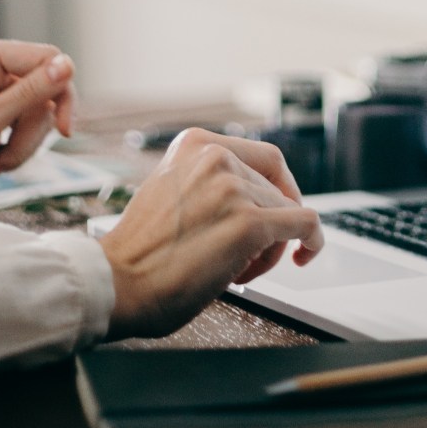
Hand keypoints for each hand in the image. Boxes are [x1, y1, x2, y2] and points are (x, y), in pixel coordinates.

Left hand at [0, 35, 77, 215]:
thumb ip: (29, 93)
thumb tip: (67, 65)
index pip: (46, 58)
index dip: (60, 91)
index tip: (64, 129)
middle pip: (49, 88)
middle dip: (32, 129)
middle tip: (10, 153)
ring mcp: (2, 88)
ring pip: (46, 111)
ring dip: (25, 144)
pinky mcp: (9, 110)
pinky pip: (39, 125)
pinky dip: (24, 148)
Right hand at [99, 128, 323, 340]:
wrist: (113, 283)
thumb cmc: (139, 252)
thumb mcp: (171, 190)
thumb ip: (209, 183)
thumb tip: (257, 194)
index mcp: (194, 144)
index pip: (264, 157)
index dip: (279, 187)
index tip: (278, 207)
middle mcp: (216, 157)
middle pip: (276, 187)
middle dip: (270, 223)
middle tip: (249, 254)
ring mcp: (234, 188)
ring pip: (288, 211)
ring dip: (272, 245)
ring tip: (239, 270)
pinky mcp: (249, 223)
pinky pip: (305, 225)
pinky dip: (312, 241)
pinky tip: (304, 255)